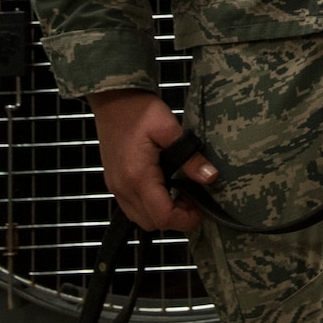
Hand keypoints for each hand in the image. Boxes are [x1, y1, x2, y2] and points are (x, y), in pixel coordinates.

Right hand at [88, 87, 217, 231]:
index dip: (186, 219)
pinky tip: (163, 186)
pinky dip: (150, 205)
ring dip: (162, 213)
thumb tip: (210, 177)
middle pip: (151, 223)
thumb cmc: (139, 110)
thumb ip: (189, 156)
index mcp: (138, 176)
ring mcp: (116, 186)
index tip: (201, 207)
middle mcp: (123, 187)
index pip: (163, 216)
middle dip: (176, 219)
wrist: (113, 99)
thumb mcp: (169, 128)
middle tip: (193, 199)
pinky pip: (132, 207)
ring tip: (179, 192)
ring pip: (140, 218)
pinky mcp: (114, 182)